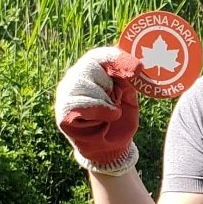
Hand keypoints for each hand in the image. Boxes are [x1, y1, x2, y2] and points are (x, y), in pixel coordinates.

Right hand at [54, 47, 140, 174]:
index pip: (98, 56)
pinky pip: (85, 106)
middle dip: (109, 84)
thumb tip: (134, 64)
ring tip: (110, 113)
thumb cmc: (119, 118)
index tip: (138, 68)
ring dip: (107, 101)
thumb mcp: (128, 95)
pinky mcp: (63, 113)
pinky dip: (102, 112)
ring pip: (87, 87)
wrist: (112, 147)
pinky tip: (107, 119)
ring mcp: (65, 96)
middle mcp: (73, 79)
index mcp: (89, 71)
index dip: (117, 58)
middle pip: (90, 67)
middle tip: (116, 99)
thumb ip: (126, 78)